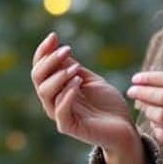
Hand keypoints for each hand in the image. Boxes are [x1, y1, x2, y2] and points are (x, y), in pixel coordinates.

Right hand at [31, 33, 141, 163]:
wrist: (124, 128)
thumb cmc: (107, 104)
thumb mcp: (89, 79)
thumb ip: (72, 67)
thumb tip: (56, 46)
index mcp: (56, 90)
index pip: (39, 69)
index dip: (43, 52)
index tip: (54, 36)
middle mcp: (53, 102)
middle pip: (38, 79)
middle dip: (50, 60)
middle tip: (67, 49)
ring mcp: (60, 115)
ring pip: (45, 93)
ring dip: (58, 76)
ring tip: (76, 68)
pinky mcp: (70, 127)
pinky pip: (60, 111)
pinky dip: (66, 94)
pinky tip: (78, 83)